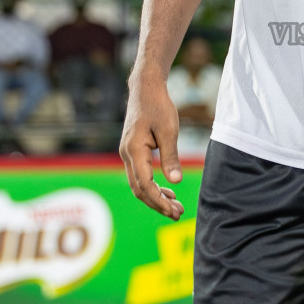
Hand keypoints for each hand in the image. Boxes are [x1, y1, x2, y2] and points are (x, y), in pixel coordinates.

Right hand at [119, 69, 186, 219]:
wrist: (145, 88)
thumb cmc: (158, 106)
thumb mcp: (169, 130)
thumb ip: (171, 157)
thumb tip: (175, 182)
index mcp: (134, 150)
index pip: (145, 185)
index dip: (159, 201)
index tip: (174, 211)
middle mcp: (126, 155)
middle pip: (139, 189)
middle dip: (158, 204)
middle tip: (177, 214)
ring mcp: (127, 154)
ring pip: (138, 184)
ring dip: (155, 197)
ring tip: (175, 206)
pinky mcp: (132, 151)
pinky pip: (140, 175)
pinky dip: (153, 185)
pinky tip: (168, 190)